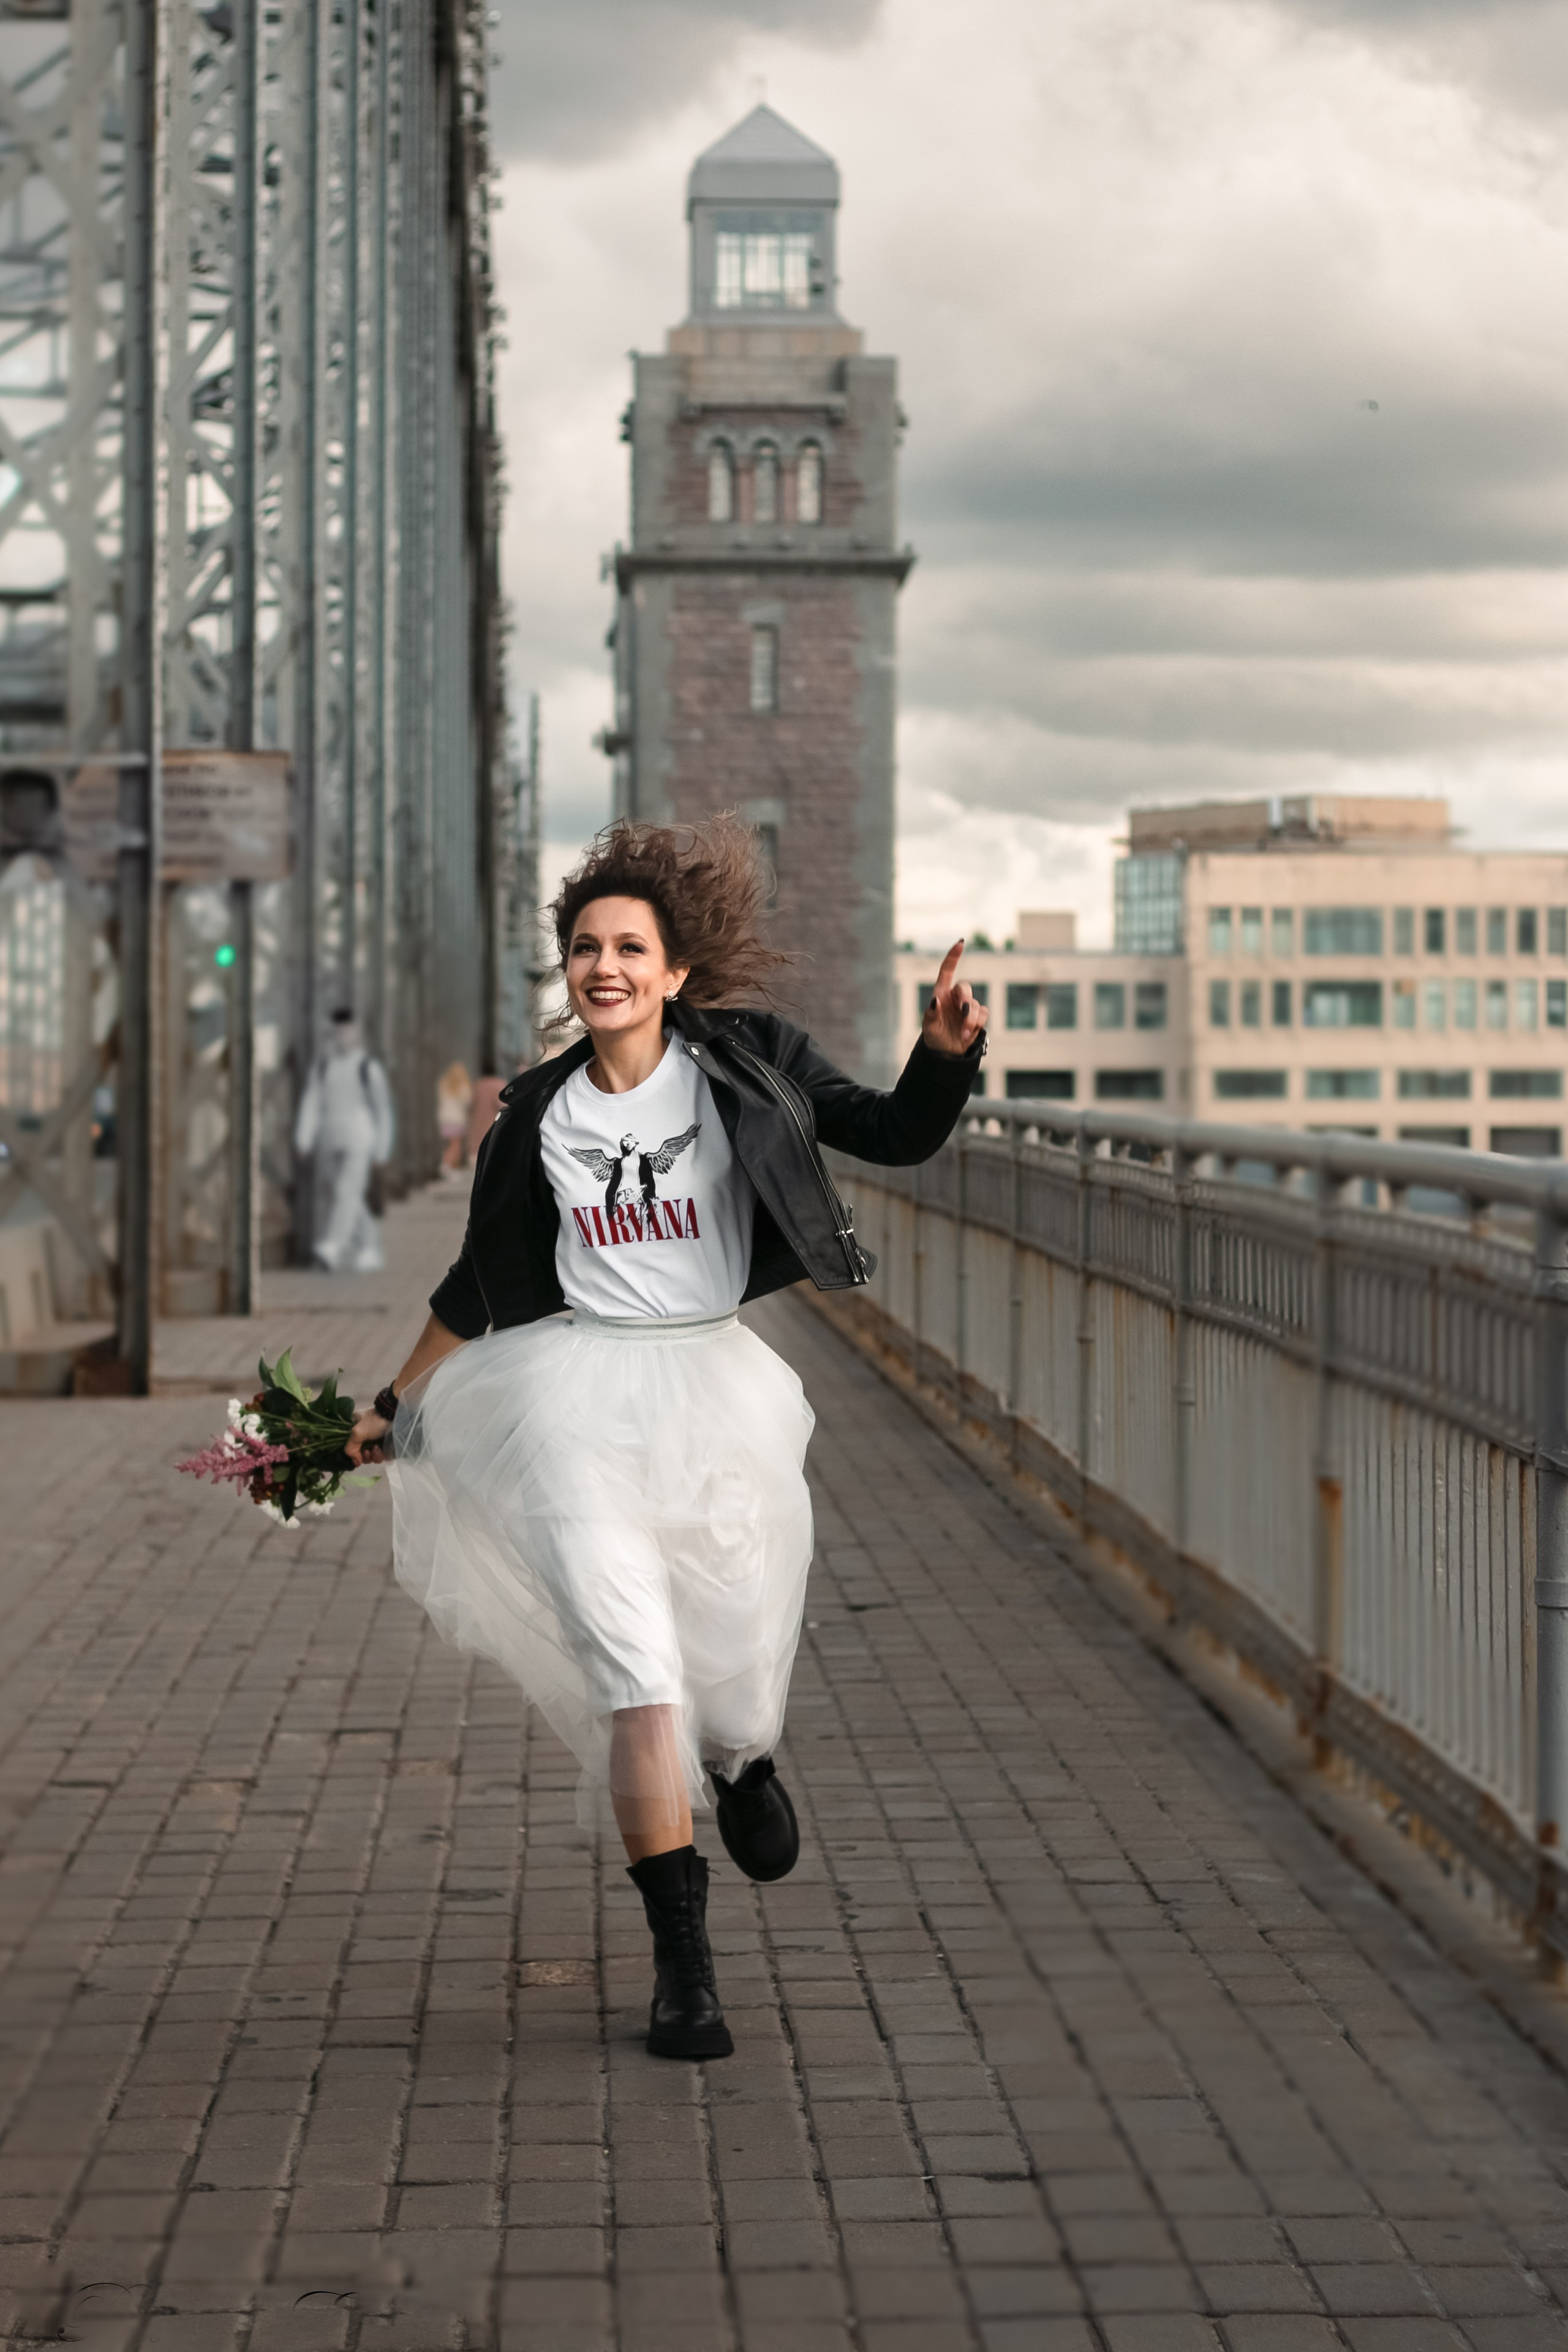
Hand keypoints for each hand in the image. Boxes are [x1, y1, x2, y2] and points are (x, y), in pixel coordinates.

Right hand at [346, 1410, 390, 1465]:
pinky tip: (381, 1450)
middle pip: (361, 1454)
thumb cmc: (375, 1422)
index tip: (355, 1458)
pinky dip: (380, 1456)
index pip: (350, 1445)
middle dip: (364, 1456)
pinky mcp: (387, 1447)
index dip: (352, 1454)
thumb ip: (350, 1448)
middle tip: (367, 1451)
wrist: (396, 1417)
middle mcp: (366, 1436)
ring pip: (371, 1457)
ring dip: (372, 1457)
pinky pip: (381, 1457)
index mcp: (357, 1429)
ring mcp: (377, 1442)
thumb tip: (355, 1462)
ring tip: (376, 1449)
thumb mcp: (358, 1432)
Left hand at [921, 941, 987, 1056]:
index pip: (947, 971)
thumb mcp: (928, 1026)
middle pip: (965, 988)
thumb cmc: (933, 1035)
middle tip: (963, 1013)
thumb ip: (931, 1013)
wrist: (945, 1052)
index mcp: (941, 993)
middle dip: (965, 1000)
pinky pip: (983, 1014)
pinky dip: (976, 1024)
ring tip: (961, 1033)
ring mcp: (968, 1006)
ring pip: (976, 1005)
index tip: (961, 943)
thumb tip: (936, 1000)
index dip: (953, 957)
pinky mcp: (978, 1017)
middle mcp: (955, 997)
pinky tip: (967, 1034)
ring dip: (970, 1020)